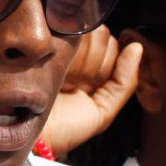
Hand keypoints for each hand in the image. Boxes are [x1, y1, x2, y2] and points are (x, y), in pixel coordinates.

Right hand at [41, 28, 143, 159]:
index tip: (89, 85)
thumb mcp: (102, 112)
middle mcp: (74, 52)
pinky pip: (65, 33)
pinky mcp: (40, 40)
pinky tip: (56, 68)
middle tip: (76, 83)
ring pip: (84, 32)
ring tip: (65, 78)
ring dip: (79, 57)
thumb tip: (137, 47)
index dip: (106, 63)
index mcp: (89, 67)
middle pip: (100, 35)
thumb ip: (124, 81)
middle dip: (94, 60)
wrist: (27, 133)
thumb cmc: (64, 128)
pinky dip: (66, 50)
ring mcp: (56, 44)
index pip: (111, 45)